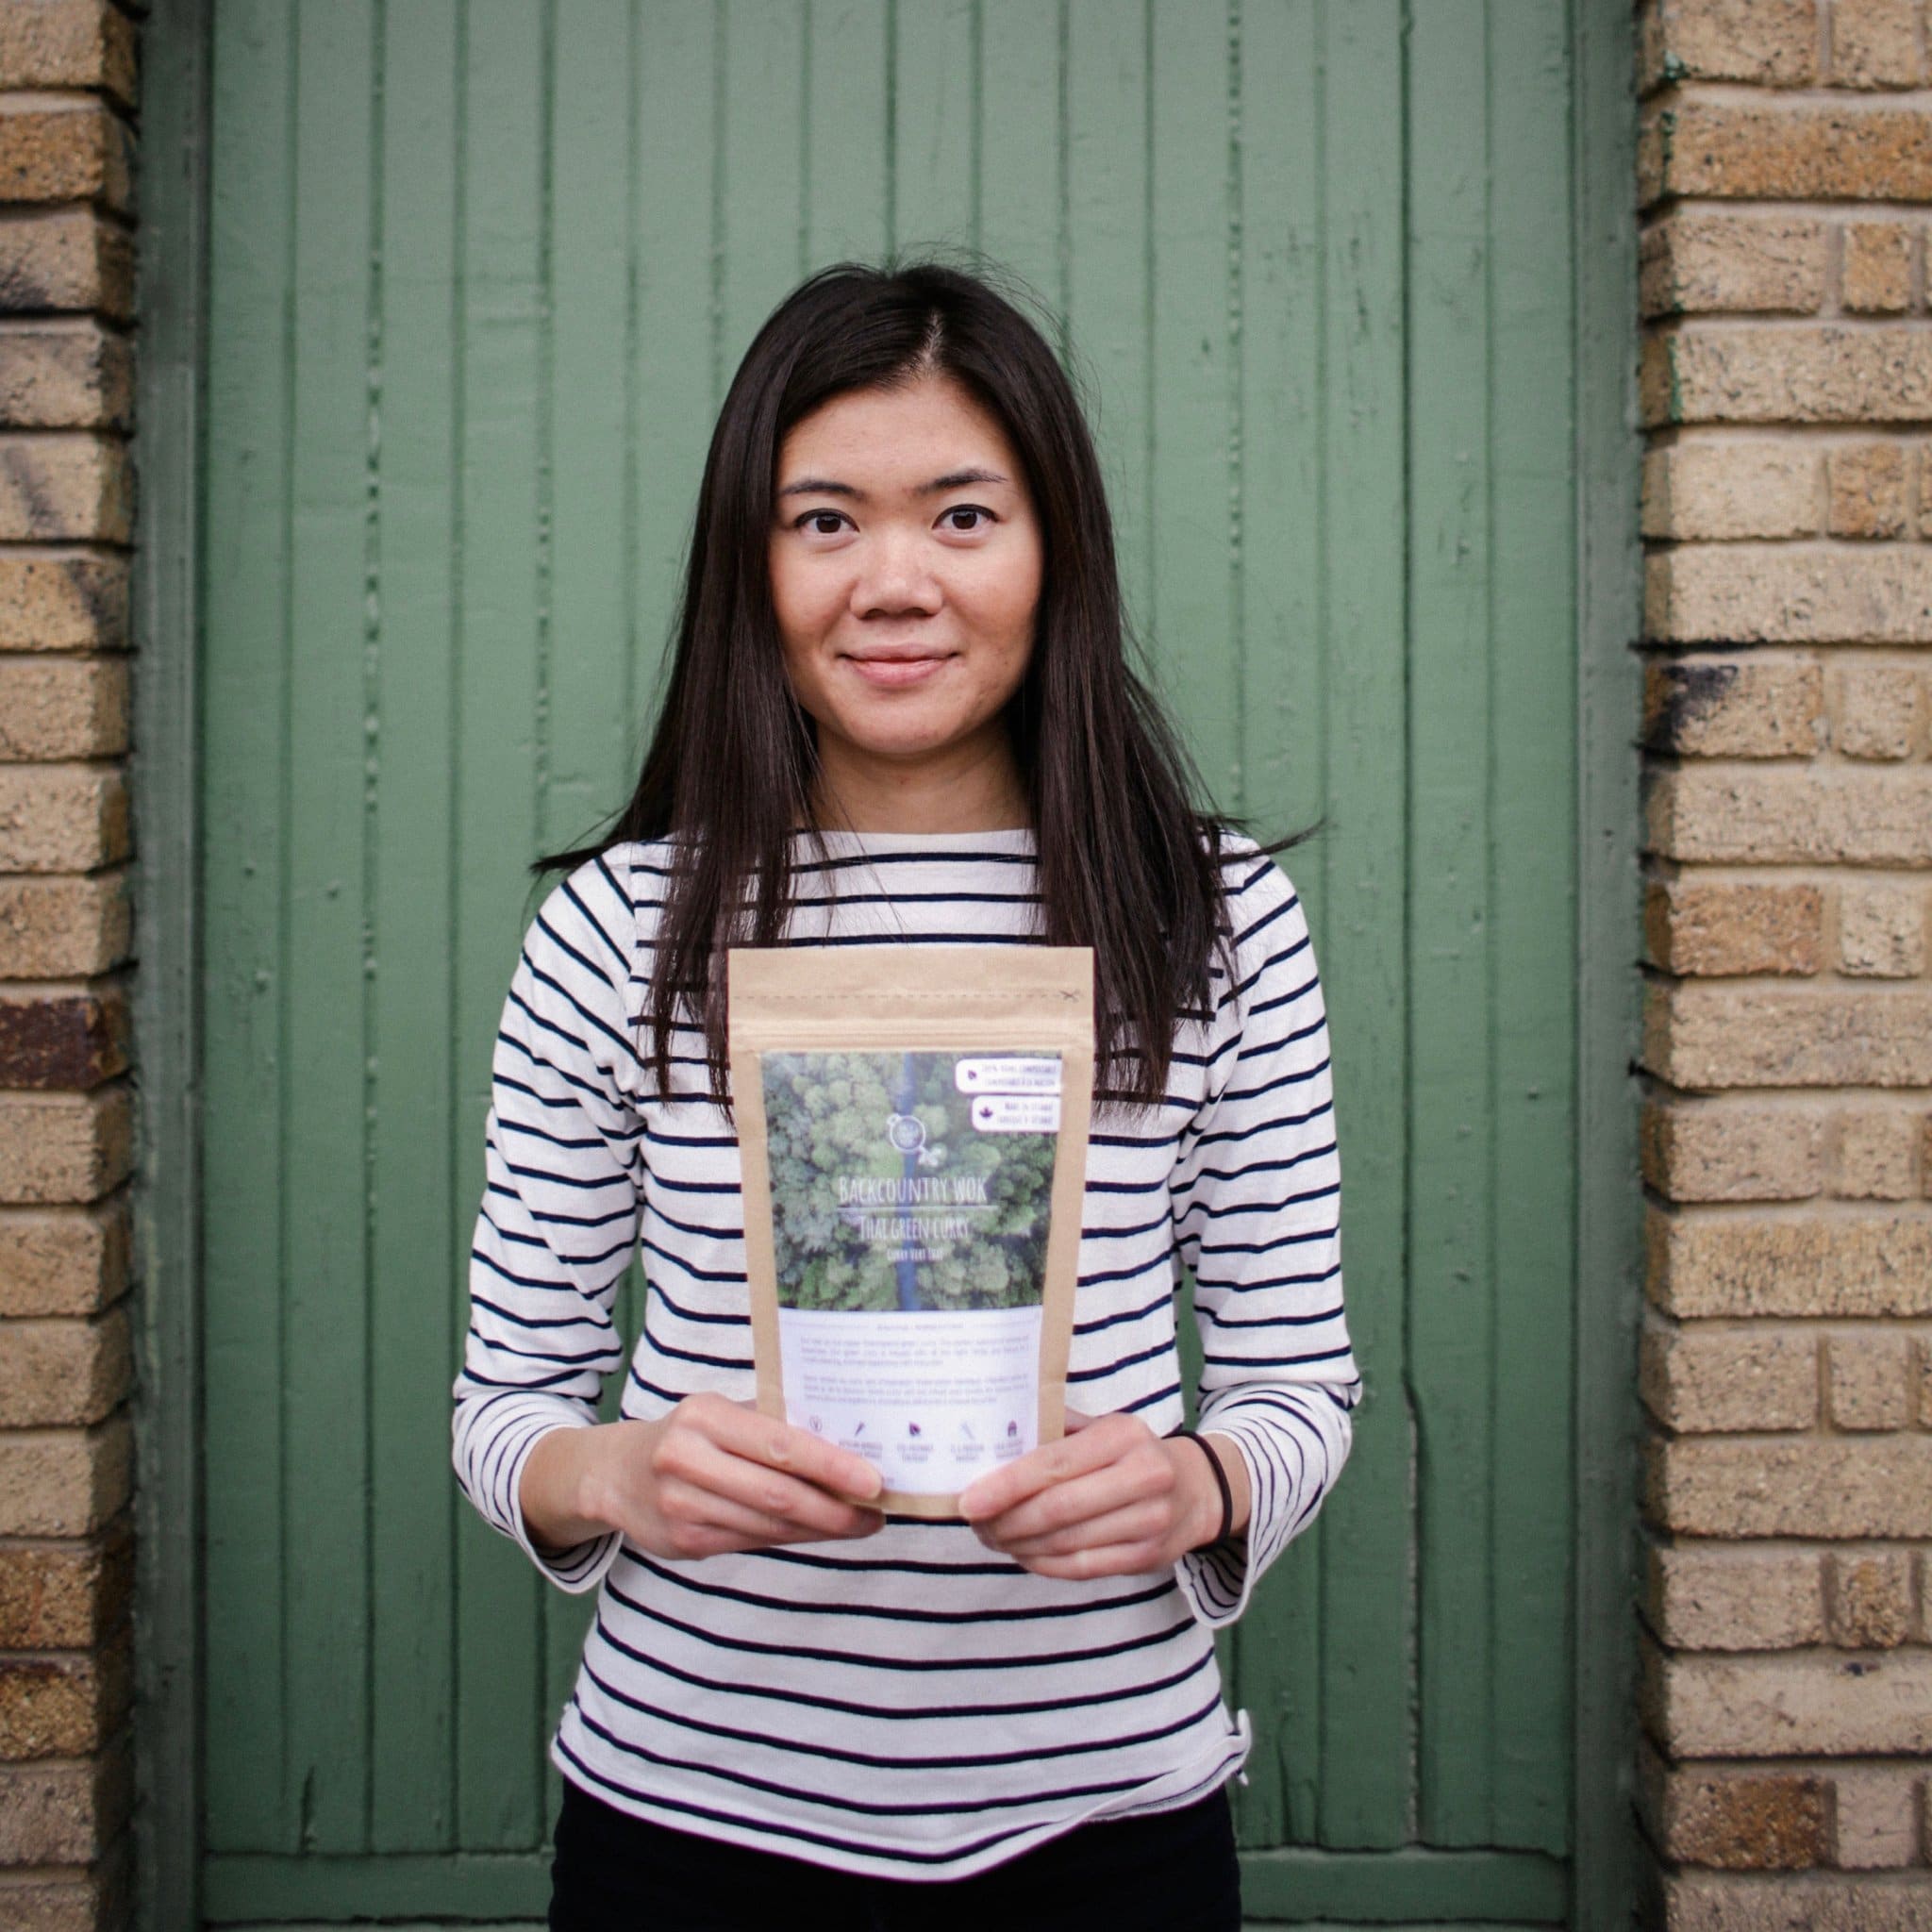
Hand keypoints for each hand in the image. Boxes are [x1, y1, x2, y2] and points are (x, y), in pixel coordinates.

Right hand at [527, 1393, 885, 1562]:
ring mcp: (682, 1506)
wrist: (616, 1474)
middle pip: (778, 1492)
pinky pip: (753, 1541)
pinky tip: (816, 1532)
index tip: (872, 1479)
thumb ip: (772, 1423)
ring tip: (857, 1523)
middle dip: (835, 1508)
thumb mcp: (721, 1412)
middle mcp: (687, 1459)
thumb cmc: (690, 1435)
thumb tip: (848, 1443)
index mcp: (704, 1416)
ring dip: (820, 1528)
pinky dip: (792, 1538)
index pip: (780, 1444)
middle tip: (876, 1512)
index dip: (830, 1465)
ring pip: (769, 1524)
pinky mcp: (683, 1542)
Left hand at [957, 1410, 1242, 1580]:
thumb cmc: (1132, 1453)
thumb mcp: (1103, 1426)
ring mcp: (1149, 1522)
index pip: (1055, 1463)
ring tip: (991, 1536)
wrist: (1197, 1489)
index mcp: (1124, 1436)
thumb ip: (1055, 1428)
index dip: (1007, 1485)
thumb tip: (991, 1437)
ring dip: (1019, 1544)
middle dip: (1006, 1520)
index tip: (969, 1499)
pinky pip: (1081, 1567)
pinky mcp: (1147, 1558)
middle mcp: (1143, 1477)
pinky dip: (1043, 1563)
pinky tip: (1022, 1552)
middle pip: (1058, 1509)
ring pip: (1066, 1543)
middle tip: (975, 1522)